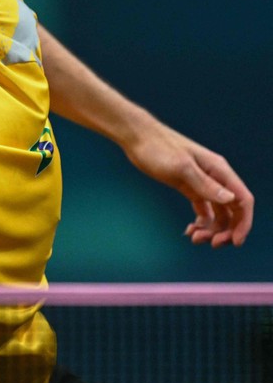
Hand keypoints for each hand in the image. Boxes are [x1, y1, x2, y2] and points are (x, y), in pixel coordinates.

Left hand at [122, 120, 252, 246]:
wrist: (137, 138)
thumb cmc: (158, 148)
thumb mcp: (181, 167)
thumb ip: (205, 184)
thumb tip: (230, 200)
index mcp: (218, 170)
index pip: (242, 200)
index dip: (244, 222)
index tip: (234, 241)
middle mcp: (214, 177)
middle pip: (232, 210)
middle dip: (227, 230)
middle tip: (211, 244)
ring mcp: (202, 182)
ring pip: (217, 212)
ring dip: (211, 229)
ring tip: (194, 238)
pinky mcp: (188, 186)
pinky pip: (202, 209)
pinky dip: (200, 222)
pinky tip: (188, 230)